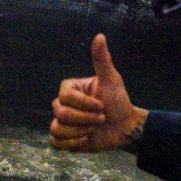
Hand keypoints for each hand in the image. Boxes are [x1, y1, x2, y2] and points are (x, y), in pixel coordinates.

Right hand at [50, 33, 148, 152]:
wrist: (125, 127)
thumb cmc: (118, 101)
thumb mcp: (111, 80)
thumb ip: (102, 59)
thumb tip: (99, 35)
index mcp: (70, 89)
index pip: (65, 96)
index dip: (84, 104)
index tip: (102, 106)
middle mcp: (62, 104)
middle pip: (60, 112)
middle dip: (85, 118)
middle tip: (101, 118)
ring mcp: (62, 121)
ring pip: (57, 128)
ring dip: (79, 132)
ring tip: (93, 129)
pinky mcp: (64, 138)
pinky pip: (55, 142)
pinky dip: (70, 144)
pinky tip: (85, 140)